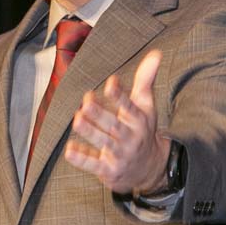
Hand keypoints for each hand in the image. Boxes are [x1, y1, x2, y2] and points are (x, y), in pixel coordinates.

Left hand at [64, 49, 170, 193]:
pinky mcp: (109, 171)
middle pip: (114, 125)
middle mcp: (130, 137)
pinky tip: (69, 150)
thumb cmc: (142, 131)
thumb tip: (156, 53)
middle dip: (100, 114)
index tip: (111, 83)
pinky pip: (94, 165)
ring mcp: (119, 155)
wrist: (150, 170)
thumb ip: (145, 80)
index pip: (129, 107)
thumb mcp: (146, 106)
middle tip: (87, 101)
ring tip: (77, 119)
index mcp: (138, 120)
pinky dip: (82, 159)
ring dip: (90, 132)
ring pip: (103, 142)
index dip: (120, 96)